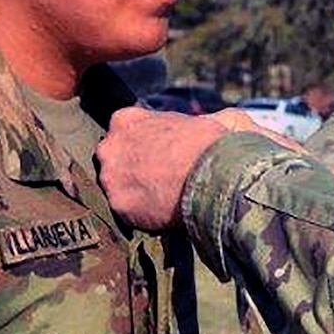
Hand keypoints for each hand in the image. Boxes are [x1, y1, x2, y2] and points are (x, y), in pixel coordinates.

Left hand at [98, 108, 228, 229]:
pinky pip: (126, 212)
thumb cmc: (214, 144)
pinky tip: (160, 215)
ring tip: (160, 201)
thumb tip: (223, 123)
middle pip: (113, 160)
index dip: (143, 145)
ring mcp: (110, 177)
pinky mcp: (118, 205)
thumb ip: (205, 119)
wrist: (213, 176)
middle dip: (130, 168)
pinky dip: (141, 215)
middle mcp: (110, 146)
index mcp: (126, 120)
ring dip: (134, 193)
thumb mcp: (213, 118)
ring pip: (116, 187)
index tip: (159, 156)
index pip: (124, 132)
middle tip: (157, 180)